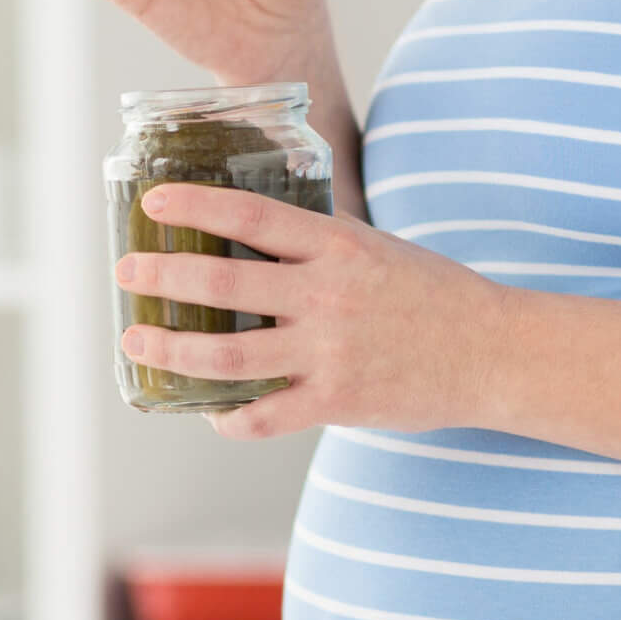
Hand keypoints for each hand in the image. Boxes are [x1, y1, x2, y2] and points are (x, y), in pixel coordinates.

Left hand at [112, 184, 510, 439]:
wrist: (492, 353)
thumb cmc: (434, 294)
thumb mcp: (378, 247)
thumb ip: (321, 240)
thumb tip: (260, 229)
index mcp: (337, 248)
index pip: (251, 217)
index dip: (195, 205)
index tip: (153, 201)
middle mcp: (327, 297)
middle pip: (222, 285)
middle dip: (162, 277)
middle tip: (128, 271)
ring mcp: (329, 353)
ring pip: (227, 357)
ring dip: (171, 351)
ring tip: (137, 342)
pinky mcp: (336, 402)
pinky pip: (264, 418)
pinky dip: (227, 418)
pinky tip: (208, 413)